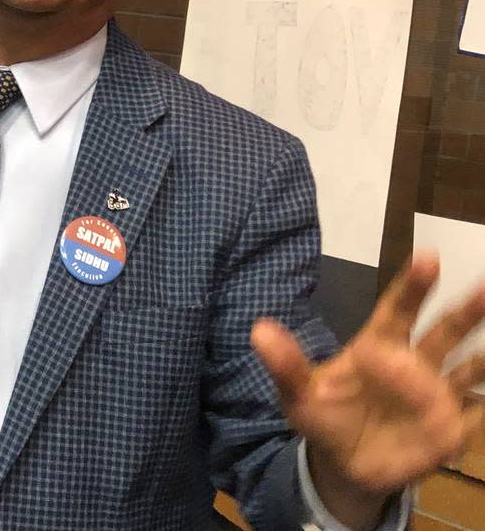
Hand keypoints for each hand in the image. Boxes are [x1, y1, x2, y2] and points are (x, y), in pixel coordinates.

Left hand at [251, 253, 484, 529]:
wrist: (341, 464)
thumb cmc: (322, 417)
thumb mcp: (298, 393)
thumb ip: (286, 363)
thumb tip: (258, 330)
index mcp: (377, 346)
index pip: (398, 309)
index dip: (412, 285)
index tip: (428, 256)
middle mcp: (413, 364)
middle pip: (444, 331)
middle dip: (466, 310)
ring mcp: (435, 395)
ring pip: (469, 367)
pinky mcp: (449, 429)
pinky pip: (479, 414)